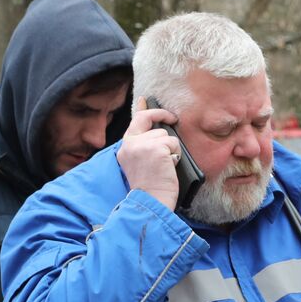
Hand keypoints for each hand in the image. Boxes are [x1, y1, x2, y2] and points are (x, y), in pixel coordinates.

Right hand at [117, 96, 181, 210]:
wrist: (150, 202)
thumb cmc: (150, 187)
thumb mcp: (140, 163)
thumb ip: (144, 144)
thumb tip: (156, 129)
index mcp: (125, 148)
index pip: (134, 121)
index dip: (142, 109)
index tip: (145, 99)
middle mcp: (130, 144)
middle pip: (148, 120)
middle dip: (163, 115)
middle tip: (173, 118)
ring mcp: (142, 145)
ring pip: (165, 135)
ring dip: (171, 149)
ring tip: (164, 165)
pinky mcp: (156, 148)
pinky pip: (174, 143)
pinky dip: (176, 155)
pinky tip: (169, 167)